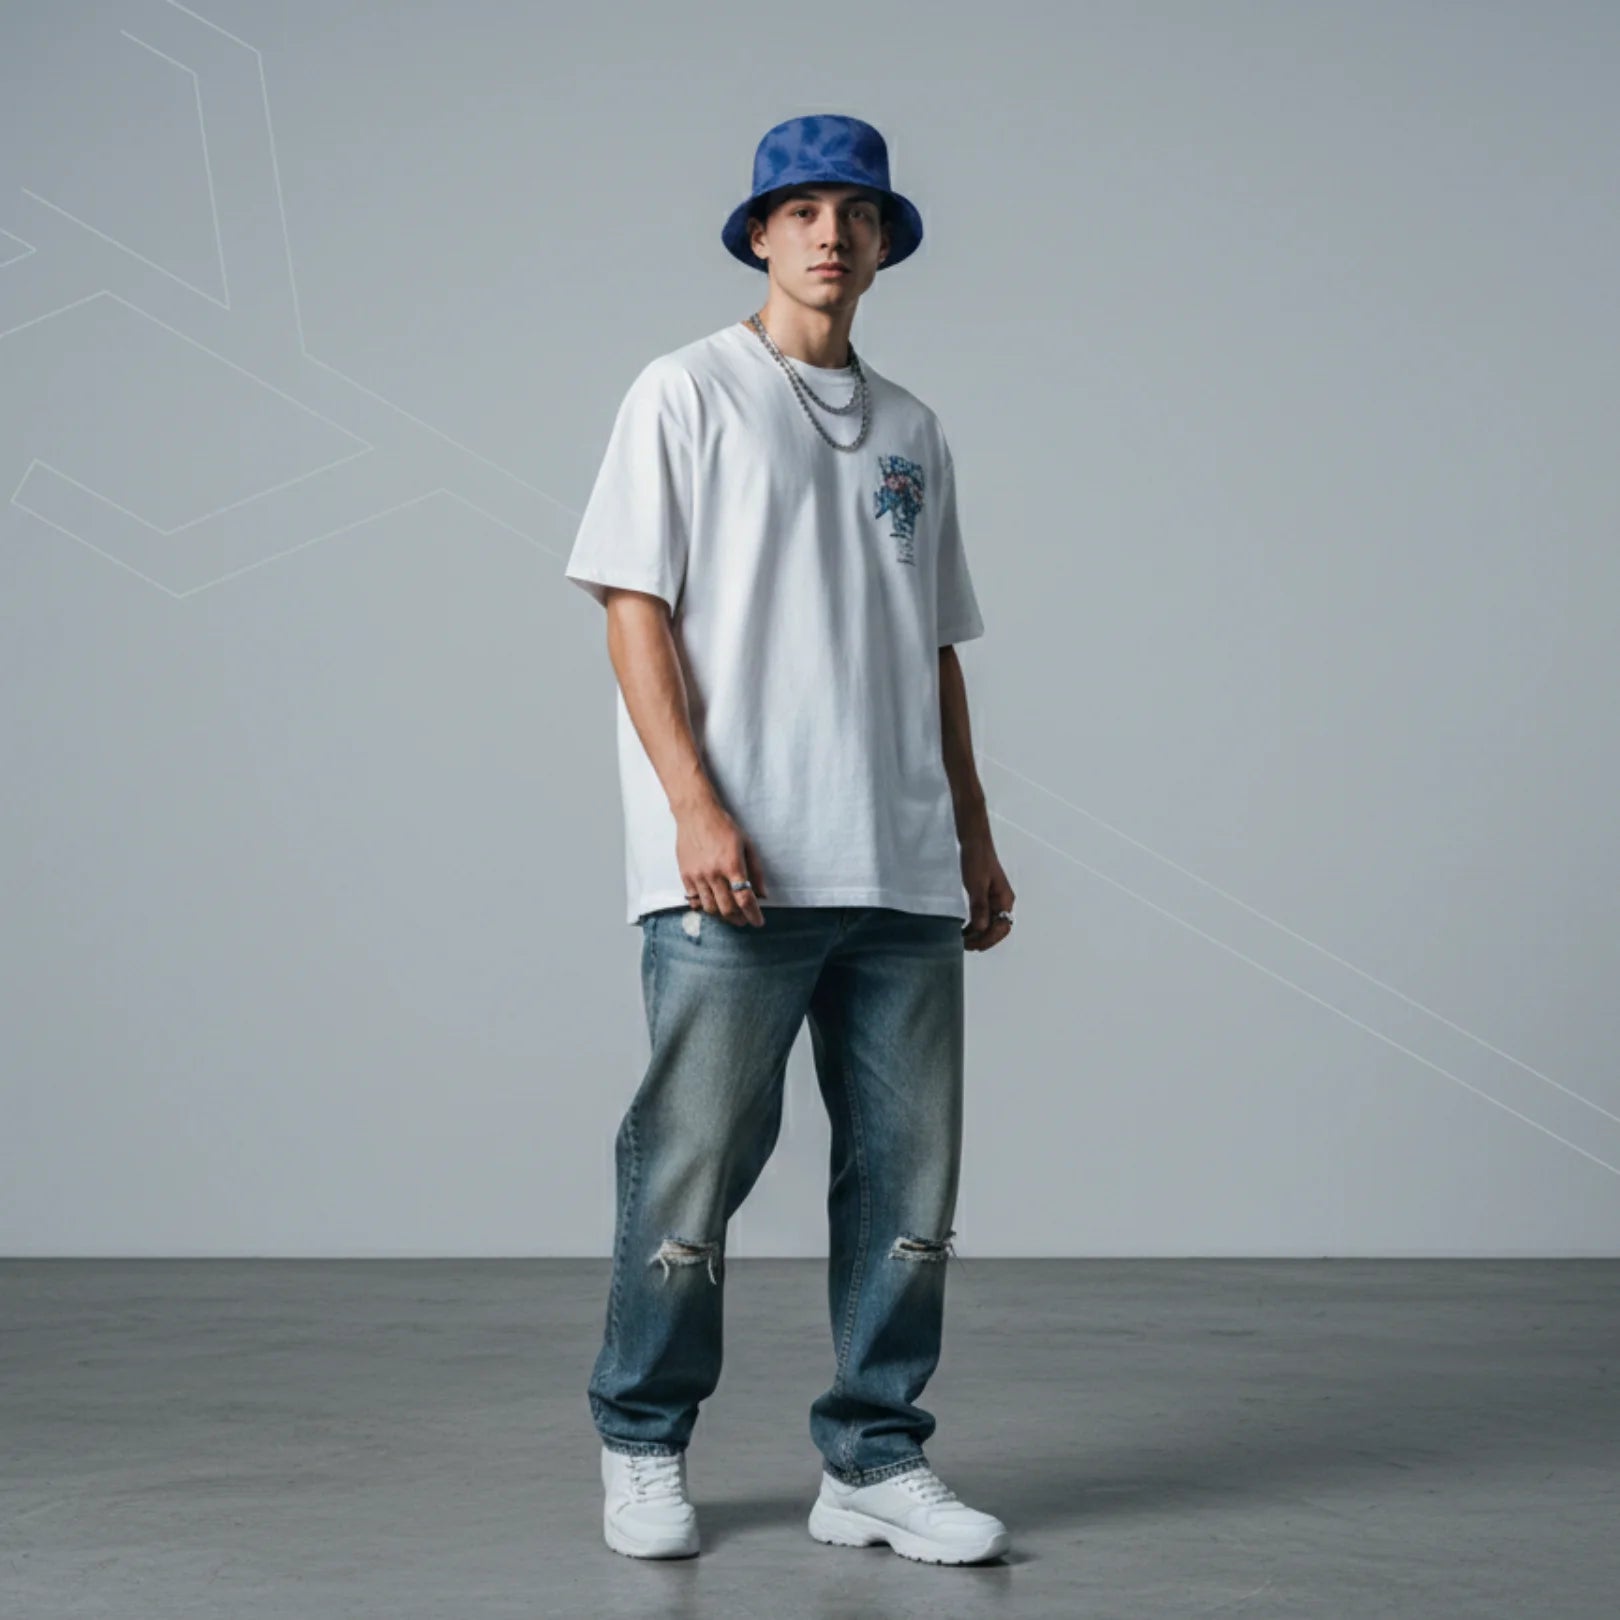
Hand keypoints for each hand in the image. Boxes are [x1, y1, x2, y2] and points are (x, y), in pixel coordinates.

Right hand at [673, 794, 768, 925]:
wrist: (696, 814)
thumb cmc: (724, 827)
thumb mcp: (747, 845)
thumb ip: (756, 871)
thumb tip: (762, 895)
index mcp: (732, 865)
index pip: (744, 898)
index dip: (753, 914)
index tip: (758, 922)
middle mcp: (714, 873)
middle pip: (727, 908)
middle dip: (739, 919)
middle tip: (744, 920)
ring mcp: (697, 876)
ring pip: (710, 908)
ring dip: (722, 916)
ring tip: (729, 914)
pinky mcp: (685, 875)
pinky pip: (694, 900)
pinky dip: (704, 907)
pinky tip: (712, 905)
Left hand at [960, 830, 1013, 951]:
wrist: (974, 842)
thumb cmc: (977, 859)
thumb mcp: (976, 884)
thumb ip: (979, 907)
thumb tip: (981, 928)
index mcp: (1005, 899)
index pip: (1001, 928)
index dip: (988, 940)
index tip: (973, 946)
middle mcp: (1003, 901)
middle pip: (997, 928)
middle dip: (983, 940)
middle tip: (966, 946)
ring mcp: (995, 899)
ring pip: (990, 923)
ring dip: (978, 934)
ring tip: (963, 941)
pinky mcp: (985, 896)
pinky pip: (983, 916)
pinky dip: (975, 925)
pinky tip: (964, 929)